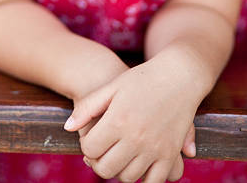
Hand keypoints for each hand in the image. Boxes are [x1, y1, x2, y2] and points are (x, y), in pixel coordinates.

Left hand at [64, 56, 200, 181]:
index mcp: (118, 120)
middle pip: (106, 168)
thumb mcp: (112, 87)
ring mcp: (155, 148)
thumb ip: (88, 107)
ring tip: (120, 153)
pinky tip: (138, 163)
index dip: (87, 144)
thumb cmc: (142, 78)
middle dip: (99, 161)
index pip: (90, 149)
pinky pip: (154, 181)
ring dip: (119, 169)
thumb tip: (67, 128)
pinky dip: (144, 178)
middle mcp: (136, 138)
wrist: (179, 75)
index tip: (93, 136)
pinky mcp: (171, 154)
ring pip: (127, 177)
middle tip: (103, 149)